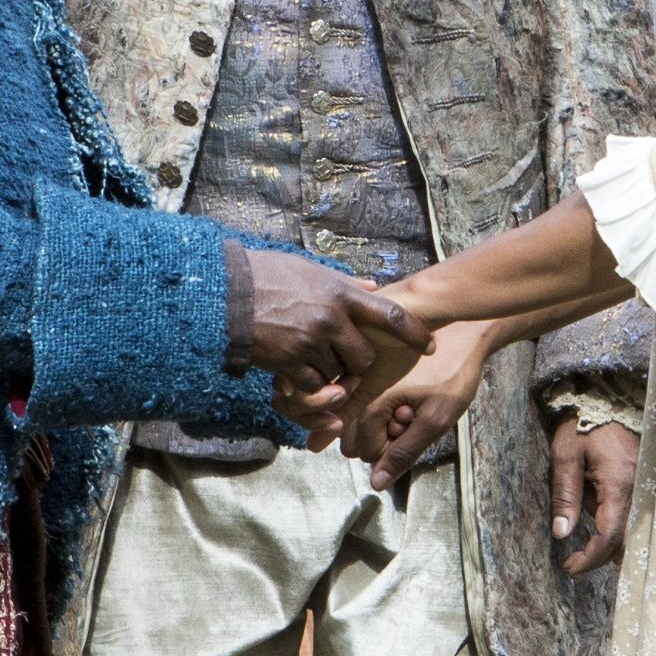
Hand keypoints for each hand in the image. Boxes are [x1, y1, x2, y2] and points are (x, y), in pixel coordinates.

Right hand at [231, 248, 429, 392]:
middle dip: (358, 363)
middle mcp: (332, 319)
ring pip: (339, 373)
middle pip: (365, 356)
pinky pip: (314, 386)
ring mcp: (312, 344)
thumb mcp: (311, 270)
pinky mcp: (291, 364)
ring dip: (331, 373)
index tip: (429, 346)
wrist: (226, 293)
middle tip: (342, 357)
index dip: (415, 333)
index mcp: (341, 293)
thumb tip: (374, 285)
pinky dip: (310, 385)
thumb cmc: (267, 276)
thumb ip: (346, 283)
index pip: (392, 315)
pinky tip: (296, 369)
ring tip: (310, 355)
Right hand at [348, 317, 497, 487]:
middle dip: (380, 437)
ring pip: (357, 420)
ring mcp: (359, 375)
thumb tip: (376, 483)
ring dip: (380, 421)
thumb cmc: (454, 371)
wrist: (463, 327)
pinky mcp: (365, 366)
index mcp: (370, 401)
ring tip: (409, 403)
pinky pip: (361, 400)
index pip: (362, 451)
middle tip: (410, 417)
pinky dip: (379, 403)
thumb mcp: (436, 419)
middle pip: (353, 437)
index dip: (389, 450)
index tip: (412, 429)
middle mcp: (356, 387)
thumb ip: (404, 452)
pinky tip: (403, 392)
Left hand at [550, 418, 640, 576]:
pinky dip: (621, 533)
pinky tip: (602, 536)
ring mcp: (646, 487)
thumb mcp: (565, 456)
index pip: (609, 536)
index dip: (590, 558)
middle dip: (601, 558)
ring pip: (634, 532)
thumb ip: (565, 495)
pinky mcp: (646, 484)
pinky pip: (637, 518)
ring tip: (585, 553)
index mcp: (619, 483)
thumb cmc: (582, 424)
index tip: (569, 567)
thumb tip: (562, 533)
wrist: (606, 398)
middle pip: (626, 540)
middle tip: (575, 565)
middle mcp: (639, 489)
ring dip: (612, 548)